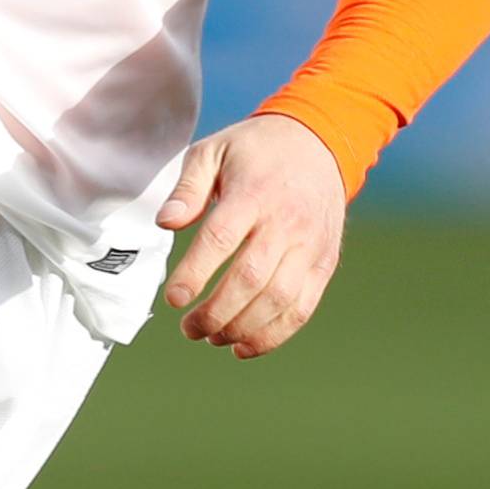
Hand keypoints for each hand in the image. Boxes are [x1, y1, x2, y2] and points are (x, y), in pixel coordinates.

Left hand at [155, 115, 346, 358]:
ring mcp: (310, 245)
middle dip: (216, 312)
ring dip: (242, 328)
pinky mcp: (324, 262)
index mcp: (253, 193)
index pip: (221, 239)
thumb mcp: (212, 150)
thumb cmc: (254, 150)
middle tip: (188, 329)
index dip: (195, 273)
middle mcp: (286, 222)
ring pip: (278, 299)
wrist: (318, 142)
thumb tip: (165, 223)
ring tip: (211, 338)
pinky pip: (302, 307)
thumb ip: (186, 188)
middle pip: (250, 278)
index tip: (174, 299)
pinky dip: (274, 334)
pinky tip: (244, 346)